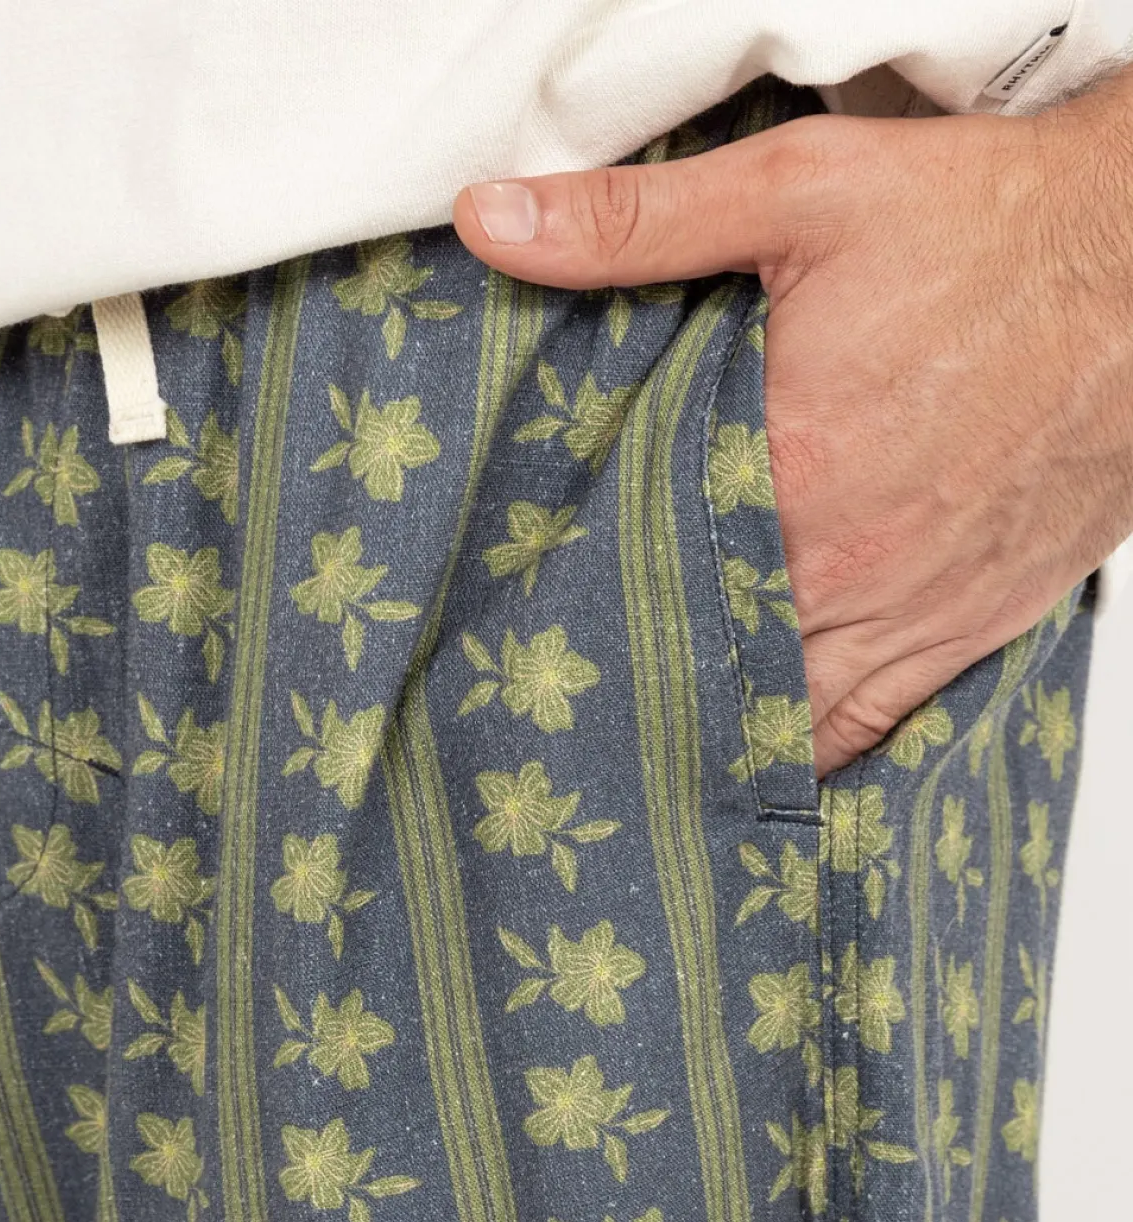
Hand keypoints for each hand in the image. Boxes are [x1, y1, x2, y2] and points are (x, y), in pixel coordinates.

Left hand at [454, 82, 1132, 773]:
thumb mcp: (800, 190)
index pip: (631, 569)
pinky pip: (863, 733)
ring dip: (706, 732)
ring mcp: (905, 611)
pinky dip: (803, 756)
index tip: (508, 624)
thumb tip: (493, 222)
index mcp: (785, 468)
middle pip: (696, 659)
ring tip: (629, 752)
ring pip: (775, 718)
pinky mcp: (960, 633)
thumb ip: (637, 222)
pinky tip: (748, 769)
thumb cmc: (991, 228)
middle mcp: (842, 563)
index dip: (565, 602)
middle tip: (549, 702)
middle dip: (626, 676)